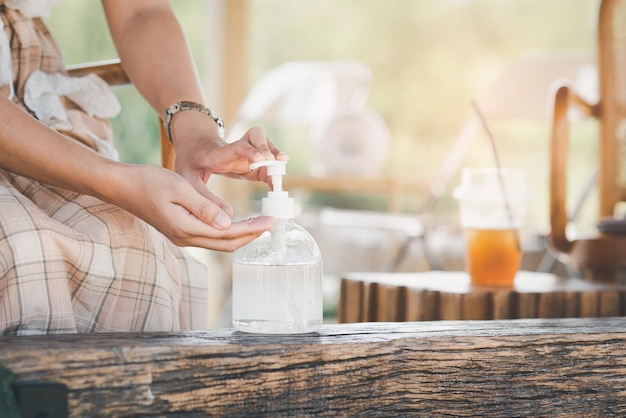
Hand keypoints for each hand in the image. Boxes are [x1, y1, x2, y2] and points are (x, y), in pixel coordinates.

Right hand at [118, 164, 273, 250]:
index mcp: (186, 228)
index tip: (270, 221)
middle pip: (226, 244)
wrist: (122, 186)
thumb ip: (204, 207)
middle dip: (250, 235)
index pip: (227, 233)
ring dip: (240, 234)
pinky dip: (227, 232)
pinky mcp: (180, 231)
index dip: (252, 228)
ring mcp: (181, 237)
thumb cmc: (149, 181)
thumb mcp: (179, 188)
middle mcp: (185, 238)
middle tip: (270, 224)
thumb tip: (228, 222)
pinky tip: (236, 222)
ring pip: (218, 242)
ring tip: (259, 223)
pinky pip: (209, 237)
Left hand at [173, 125, 288, 192]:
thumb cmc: (190, 162)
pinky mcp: (251, 160)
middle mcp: (234, 148)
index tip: (264, 159)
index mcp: (218, 154)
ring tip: (281, 169)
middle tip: (277, 161)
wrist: (194, 146)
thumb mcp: (187, 179)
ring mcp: (245, 152)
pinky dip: (275, 167)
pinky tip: (277, 181)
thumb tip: (226, 218)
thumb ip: (204, 198)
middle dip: (268, 147)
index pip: (236, 147)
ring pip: (264, 142)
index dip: (251, 152)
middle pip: (255, 136)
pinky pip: (267, 159)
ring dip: (275, 154)